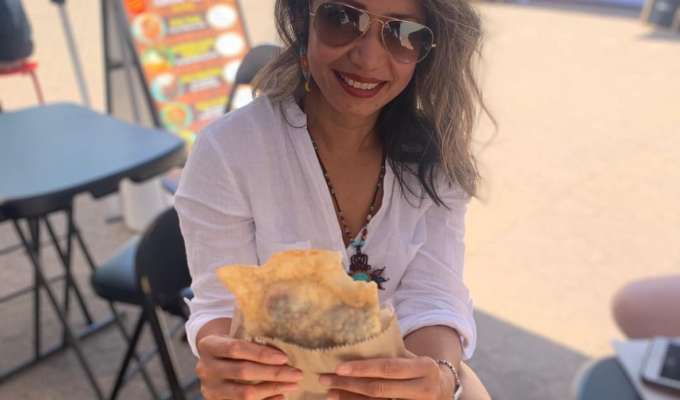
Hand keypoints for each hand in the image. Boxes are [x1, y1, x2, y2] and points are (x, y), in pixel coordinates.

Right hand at [196, 334, 302, 399]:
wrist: (212, 359)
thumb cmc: (231, 342)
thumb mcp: (235, 334)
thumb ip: (252, 336)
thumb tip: (284, 342)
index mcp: (209, 345)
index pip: (236, 348)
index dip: (261, 353)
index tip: (284, 357)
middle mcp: (206, 368)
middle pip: (243, 372)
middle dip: (273, 373)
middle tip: (296, 373)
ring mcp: (210, 388)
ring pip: (244, 393)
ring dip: (272, 388)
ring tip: (292, 384)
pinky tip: (280, 395)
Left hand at [319, 357, 454, 399]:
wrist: (444, 390)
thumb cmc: (420, 369)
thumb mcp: (413, 356)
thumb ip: (392, 348)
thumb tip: (370, 316)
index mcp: (424, 367)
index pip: (389, 368)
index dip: (363, 368)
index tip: (339, 367)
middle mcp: (423, 389)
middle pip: (379, 389)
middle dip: (349, 384)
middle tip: (325, 379)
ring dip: (350, 398)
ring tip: (330, 392)